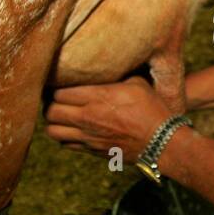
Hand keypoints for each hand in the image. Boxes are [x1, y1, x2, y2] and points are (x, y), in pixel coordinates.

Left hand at [45, 76, 172, 162]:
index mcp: (98, 97)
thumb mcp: (138, 83)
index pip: (59, 92)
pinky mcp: (92, 150)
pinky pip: (65, 145)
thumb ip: (117, 75)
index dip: (56, 86)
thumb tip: (108, 63)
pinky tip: (74, 129)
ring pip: (52, 131)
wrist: (163, 142)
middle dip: (50, 103)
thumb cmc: (153, 110)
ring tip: (61, 114)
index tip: (60, 82)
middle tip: (57, 98)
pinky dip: (64, 136)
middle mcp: (88, 118)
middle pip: (50, 111)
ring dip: (54, 121)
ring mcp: (89, 137)